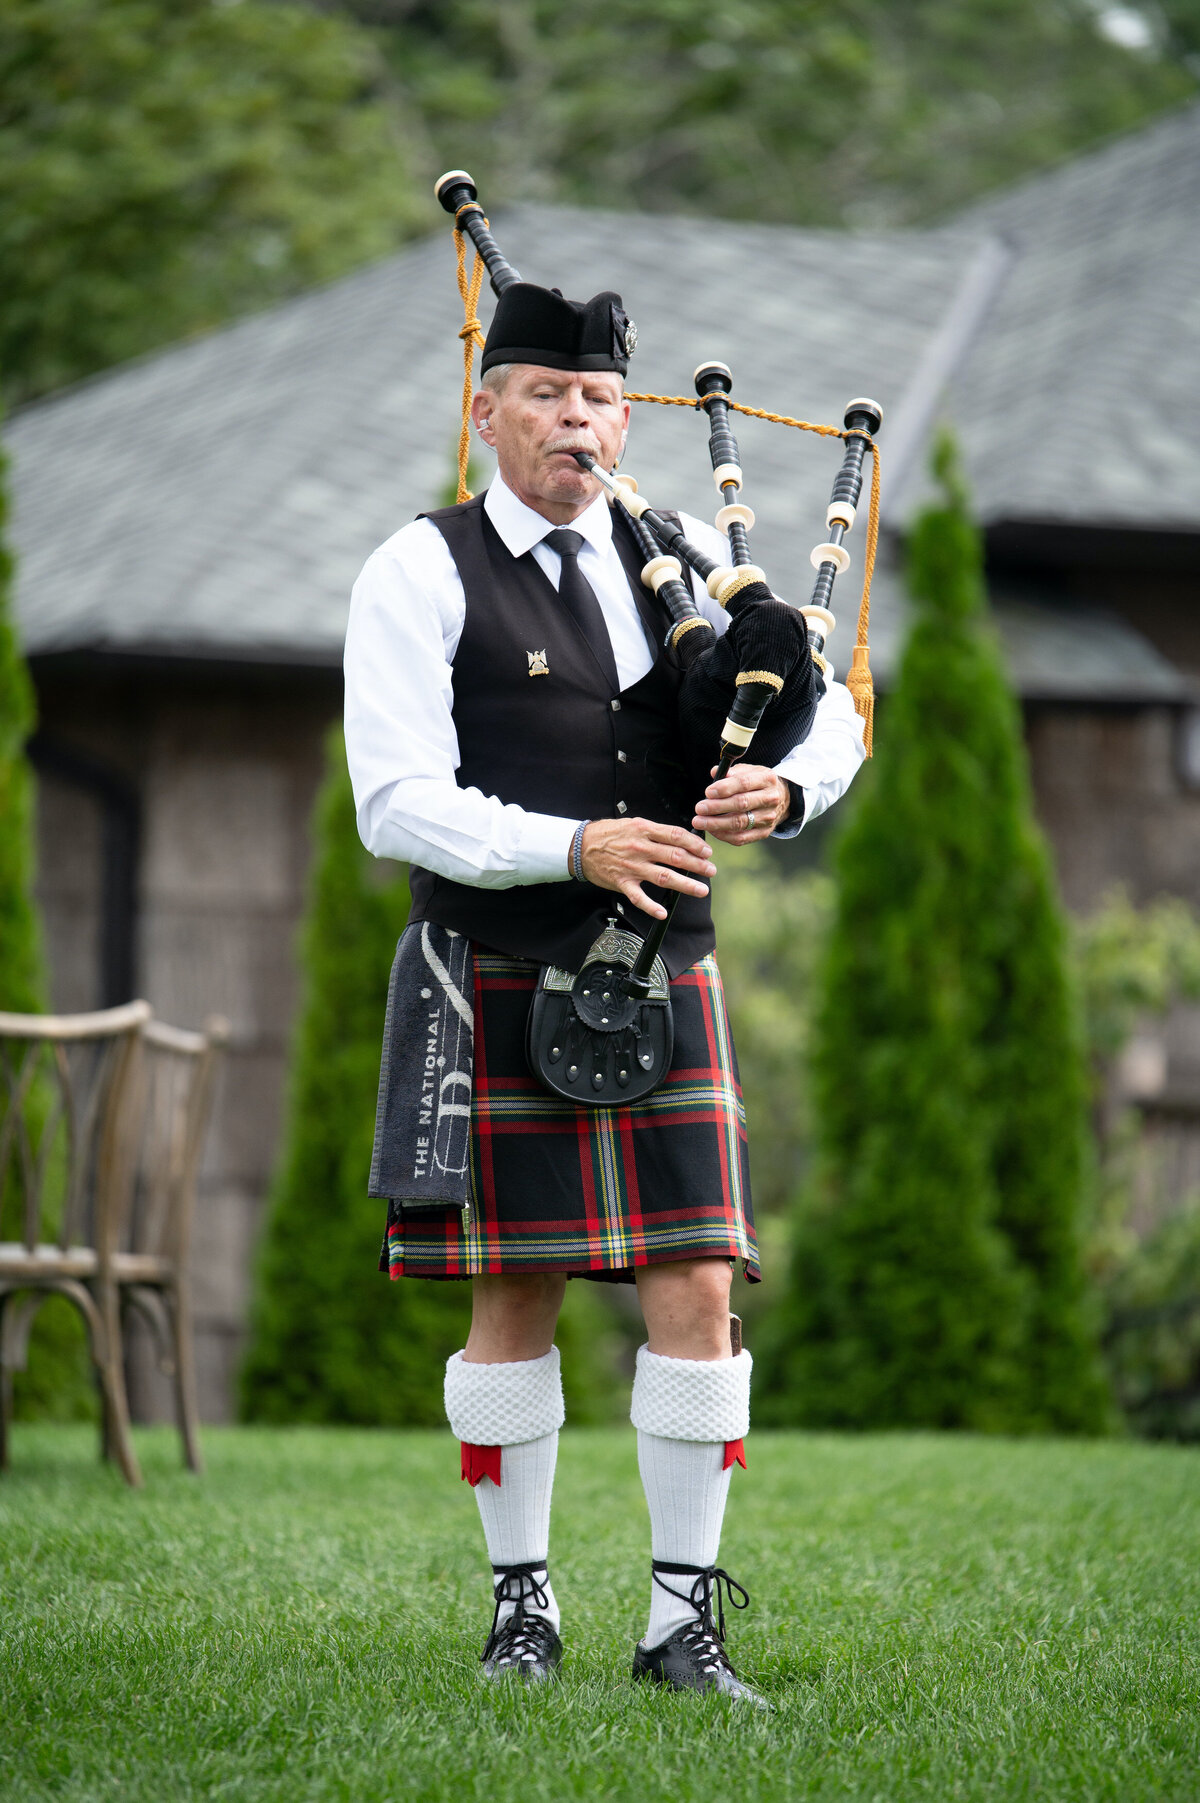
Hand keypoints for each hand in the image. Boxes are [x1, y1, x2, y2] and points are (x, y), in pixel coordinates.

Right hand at [580, 818, 716, 921]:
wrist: (581, 846)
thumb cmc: (609, 834)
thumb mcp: (634, 823)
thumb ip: (656, 832)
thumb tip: (681, 839)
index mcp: (644, 830)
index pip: (676, 836)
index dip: (695, 844)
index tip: (707, 852)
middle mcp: (640, 848)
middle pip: (675, 857)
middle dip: (697, 865)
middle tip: (711, 871)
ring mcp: (632, 867)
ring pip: (664, 877)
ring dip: (685, 884)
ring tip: (701, 890)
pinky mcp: (622, 882)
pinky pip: (639, 898)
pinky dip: (651, 907)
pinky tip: (663, 912)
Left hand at [692, 764, 789, 844]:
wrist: (781, 799)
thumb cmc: (758, 783)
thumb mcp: (749, 771)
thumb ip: (731, 772)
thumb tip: (714, 773)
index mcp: (767, 779)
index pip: (744, 783)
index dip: (724, 788)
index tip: (708, 792)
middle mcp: (771, 799)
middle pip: (741, 804)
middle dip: (717, 807)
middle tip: (699, 808)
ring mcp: (768, 818)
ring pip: (740, 823)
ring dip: (716, 824)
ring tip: (699, 821)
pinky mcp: (764, 833)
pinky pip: (741, 838)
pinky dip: (723, 835)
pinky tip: (711, 830)